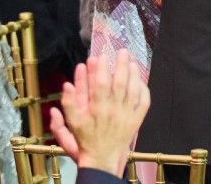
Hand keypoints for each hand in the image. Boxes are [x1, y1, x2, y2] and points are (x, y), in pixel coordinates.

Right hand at [50, 50, 150, 176]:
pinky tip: (140, 80)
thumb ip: (69, 103)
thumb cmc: (86, 139)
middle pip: (120, 82)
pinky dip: (144, 89)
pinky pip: (144, 102)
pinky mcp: (136, 120)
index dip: (101, 68)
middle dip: (122, 64)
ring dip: (134, 73)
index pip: (100, 84)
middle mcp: (114, 110)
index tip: (101, 56)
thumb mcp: (72, 123)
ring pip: (133, 89)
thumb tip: (67, 84)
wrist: (102, 158)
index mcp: (97, 109)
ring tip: (132, 62)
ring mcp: (127, 115)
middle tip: (122, 51)